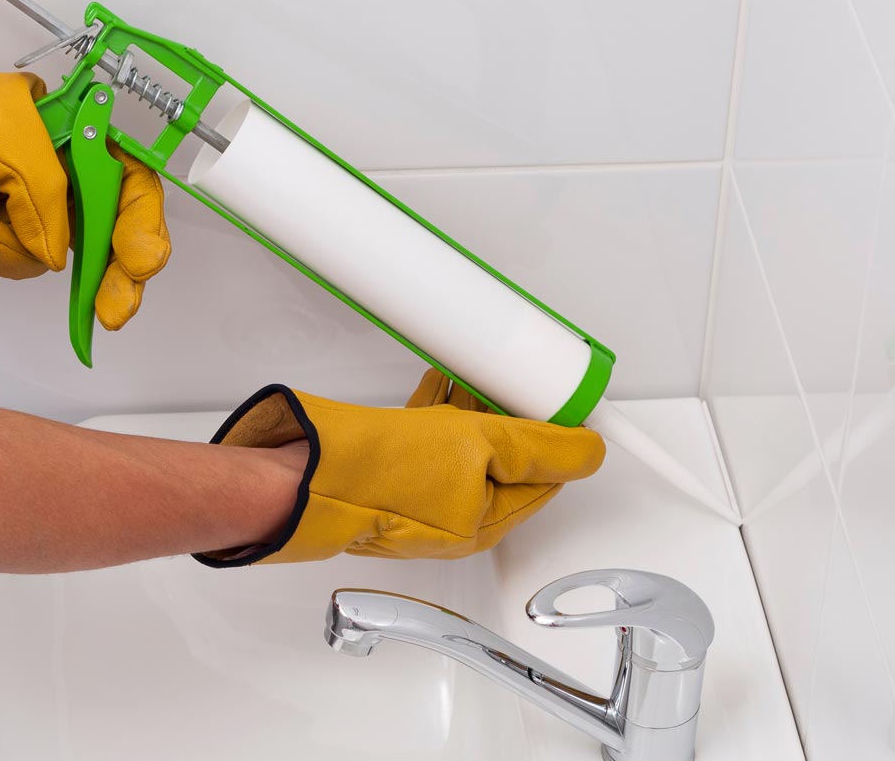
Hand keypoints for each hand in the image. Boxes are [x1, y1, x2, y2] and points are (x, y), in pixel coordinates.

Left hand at [0, 31, 168, 329]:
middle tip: (112, 310)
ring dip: (4, 253)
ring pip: (43, 260)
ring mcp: (12, 206)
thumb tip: (59, 253)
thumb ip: (48, 194)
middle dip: (108, 272)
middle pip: (102, 232)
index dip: (142, 225)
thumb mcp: (2, 135)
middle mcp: (47, 170)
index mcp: (65, 131)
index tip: (140, 264)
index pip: (127, 180)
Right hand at [195, 369, 605, 565]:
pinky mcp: (392, 473)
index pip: (545, 480)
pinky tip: (440, 381)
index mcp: (484, 522)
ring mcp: (421, 496)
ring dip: (478, 408)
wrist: (305, 472)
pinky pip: (431, 438)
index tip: (564, 404)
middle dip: (517, 417)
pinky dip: (442, 409)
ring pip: (467, 446)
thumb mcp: (479, 446)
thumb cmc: (378, 474)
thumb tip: (589, 451)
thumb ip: (540, 449)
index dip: (559, 438)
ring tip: (485, 372)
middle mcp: (455, 516)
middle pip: (506, 461)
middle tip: (526, 381)